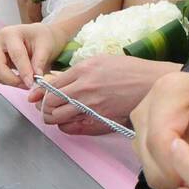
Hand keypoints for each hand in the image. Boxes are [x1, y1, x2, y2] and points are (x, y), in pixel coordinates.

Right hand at [0, 22, 60, 87]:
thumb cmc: (42, 38)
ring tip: (27, 83)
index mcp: (10, 33)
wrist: (38, 36)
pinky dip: (8, 81)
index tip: (31, 83)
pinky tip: (21, 79)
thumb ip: (40, 62)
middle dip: (11, 79)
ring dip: (11, 82)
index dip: (24, 71)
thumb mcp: (46, 47)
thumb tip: (36, 78)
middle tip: (27, 85)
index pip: (16, 54)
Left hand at [30, 57, 180, 133]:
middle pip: (49, 103)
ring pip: (58, 117)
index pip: (49, 85)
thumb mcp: (103, 60)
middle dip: (43, 107)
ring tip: (56, 117)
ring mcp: (92, 106)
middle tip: (45, 108)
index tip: (33, 97)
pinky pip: (75, 128)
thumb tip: (62, 80)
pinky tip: (70, 124)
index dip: (38, 93)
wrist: (155, 83)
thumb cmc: (133, 70)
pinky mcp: (102, 119)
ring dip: (53, 119)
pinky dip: (67, 127)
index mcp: (83, 70)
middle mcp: (84, 88)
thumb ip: (81, 70)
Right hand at [132, 69, 188, 188]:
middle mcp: (146, 108)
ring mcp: (138, 125)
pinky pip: (149, 170)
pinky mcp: (139, 140)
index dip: (176, 166)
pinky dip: (168, 183)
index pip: (161, 138)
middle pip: (150, 157)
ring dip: (171, 185)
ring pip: (147, 168)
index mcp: (171, 93)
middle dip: (175, 182)